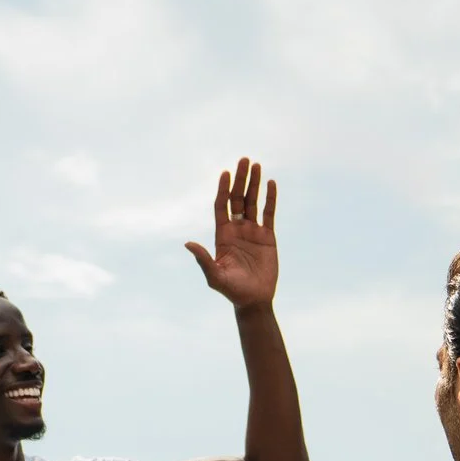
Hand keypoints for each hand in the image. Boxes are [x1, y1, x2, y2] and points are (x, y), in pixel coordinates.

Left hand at [184, 157, 279, 310]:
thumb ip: (203, 260)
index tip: (225, 173)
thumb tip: (188, 243)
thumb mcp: (214, 276)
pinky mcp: (268, 237)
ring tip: (257, 165)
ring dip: (254, 184)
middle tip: (244, 160)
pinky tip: (271, 183)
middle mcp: (236, 229)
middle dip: (240, 180)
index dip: (223, 189)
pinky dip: (270, 198)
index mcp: (222, 235)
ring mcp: (252, 232)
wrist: (254, 300)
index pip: (222, 206)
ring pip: (252, 202)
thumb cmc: (232, 291)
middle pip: (237, 199)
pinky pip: (269, 213)